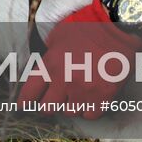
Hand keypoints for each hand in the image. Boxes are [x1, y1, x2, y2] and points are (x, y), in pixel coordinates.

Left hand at [19, 0, 141, 118]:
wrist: (117, 27)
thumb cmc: (87, 27)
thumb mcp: (58, 35)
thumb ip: (48, 54)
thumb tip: (43, 69)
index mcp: (51, 64)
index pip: (29, 93)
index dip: (24, 101)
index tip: (24, 105)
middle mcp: (65, 81)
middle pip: (47, 109)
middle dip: (49, 104)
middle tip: (54, 98)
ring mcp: (84, 91)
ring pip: (69, 112)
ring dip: (71, 105)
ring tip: (77, 92)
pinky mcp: (103, 97)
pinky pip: (90, 115)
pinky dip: (89, 109)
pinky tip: (91, 97)